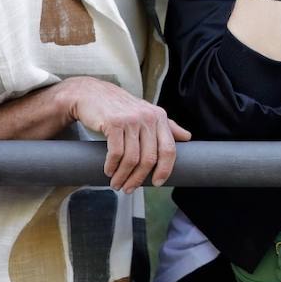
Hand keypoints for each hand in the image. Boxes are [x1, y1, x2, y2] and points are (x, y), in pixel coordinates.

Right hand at [63, 77, 191, 191]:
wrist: (92, 93)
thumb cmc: (120, 107)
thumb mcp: (146, 113)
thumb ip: (167, 126)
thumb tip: (188, 137)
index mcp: (159, 117)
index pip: (169, 149)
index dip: (165, 170)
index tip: (157, 183)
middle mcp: (148, 118)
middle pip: (149, 158)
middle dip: (139, 179)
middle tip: (129, 189)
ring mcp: (131, 120)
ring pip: (132, 159)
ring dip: (123, 176)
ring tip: (116, 184)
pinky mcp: (114, 123)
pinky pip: (116, 153)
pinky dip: (111, 166)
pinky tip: (108, 171)